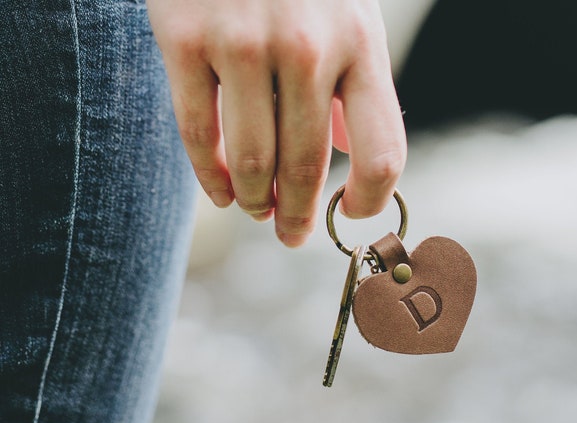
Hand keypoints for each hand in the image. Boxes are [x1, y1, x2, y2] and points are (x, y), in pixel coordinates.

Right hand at [147, 0, 406, 246]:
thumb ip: (352, 84)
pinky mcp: (183, 37)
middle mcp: (307, 47)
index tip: (349, 215)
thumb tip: (343, 153)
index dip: (369, 201)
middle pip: (308, 168)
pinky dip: (210, 177)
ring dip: (256, 201)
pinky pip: (196, 134)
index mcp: (361, 44)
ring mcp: (243, 43)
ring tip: (257, 209)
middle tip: (290, 235)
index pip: (382, 153)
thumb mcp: (349, 15)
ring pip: (251, 161)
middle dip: (299, 216)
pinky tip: (221, 192)